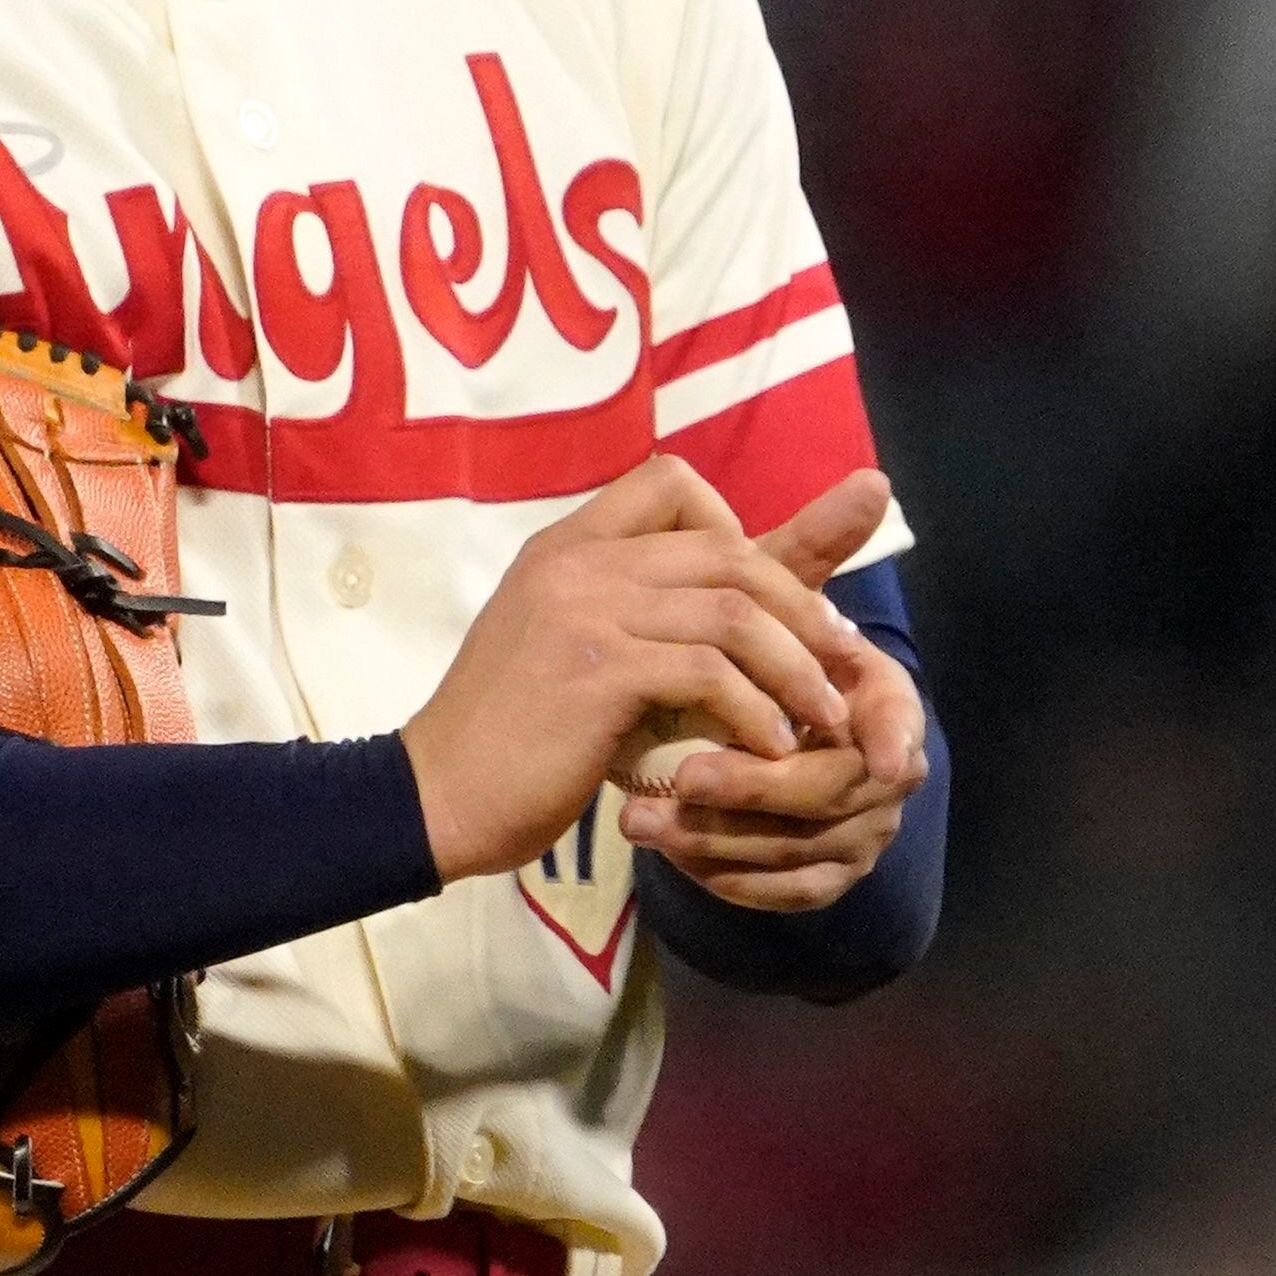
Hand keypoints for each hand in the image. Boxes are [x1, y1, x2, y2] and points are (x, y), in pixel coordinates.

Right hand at [397, 460, 894, 883]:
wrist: (436, 795)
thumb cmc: (508, 735)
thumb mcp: (571, 651)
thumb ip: (635, 618)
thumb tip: (724, 621)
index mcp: (568, 545)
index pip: (670, 480)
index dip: (733, 523)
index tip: (761, 592)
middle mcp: (577, 559)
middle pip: (726, 548)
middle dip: (800, 602)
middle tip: (839, 656)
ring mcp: (585, 609)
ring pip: (732, 610)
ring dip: (796, 665)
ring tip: (825, 713)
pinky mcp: (598, 671)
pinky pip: (709, 672)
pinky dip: (757, 711)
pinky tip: (771, 747)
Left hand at [623, 479, 927, 910]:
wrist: (711, 750)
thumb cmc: (738, 657)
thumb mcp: (761, 605)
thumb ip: (813, 551)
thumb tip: (873, 479)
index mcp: (885, 705)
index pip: (897, 727)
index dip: (875, 734)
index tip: (802, 734)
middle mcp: (888, 777)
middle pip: (834, 796)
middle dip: (754, 788)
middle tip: (677, 777)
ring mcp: (859, 835)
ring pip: (798, 853)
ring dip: (719, 838)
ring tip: (639, 819)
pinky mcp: (817, 880)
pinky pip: (781, 892)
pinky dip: (723, 877)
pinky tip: (664, 851)